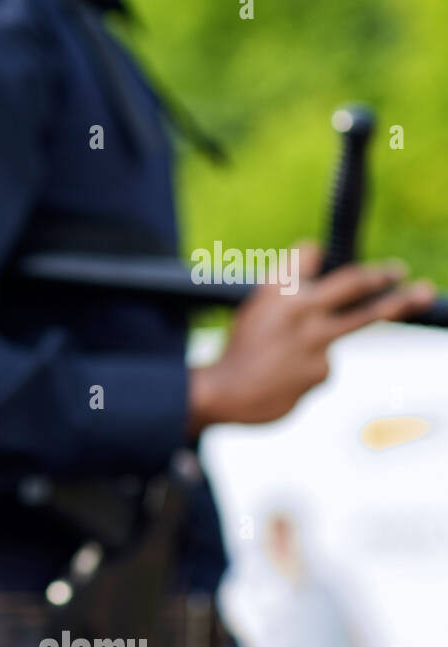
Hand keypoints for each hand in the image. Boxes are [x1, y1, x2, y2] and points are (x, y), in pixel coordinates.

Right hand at [187, 243, 435, 435]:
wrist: (223, 395)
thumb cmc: (238, 351)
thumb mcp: (253, 310)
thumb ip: (285, 284)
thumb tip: (315, 251)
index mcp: (278, 290)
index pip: (307, 255)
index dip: (313, 254)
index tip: (321, 252)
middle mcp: (300, 310)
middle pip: (353, 283)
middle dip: (380, 273)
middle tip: (399, 269)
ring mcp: (315, 342)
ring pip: (362, 318)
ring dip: (398, 302)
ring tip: (423, 291)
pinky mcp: (322, 371)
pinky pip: (327, 363)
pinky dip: (313, 367)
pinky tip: (291, 376)